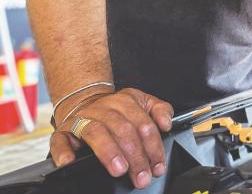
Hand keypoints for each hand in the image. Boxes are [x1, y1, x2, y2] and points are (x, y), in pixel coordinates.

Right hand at [51, 88, 173, 188]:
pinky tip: (69, 162)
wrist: (84, 101)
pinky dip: (64, 152)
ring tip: (119, 169)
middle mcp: (104, 107)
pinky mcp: (62, 131)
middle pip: (123, 130)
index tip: (157, 166)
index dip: (153, 147)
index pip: (143, 124)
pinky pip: (60, 140)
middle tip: (141, 175)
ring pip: (97, 132)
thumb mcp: (144, 103)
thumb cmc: (118, 109)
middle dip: (135, 156)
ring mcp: (82, 118)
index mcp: (126, 100)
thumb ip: (160, 110)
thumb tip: (166, 124)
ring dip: (109, 152)